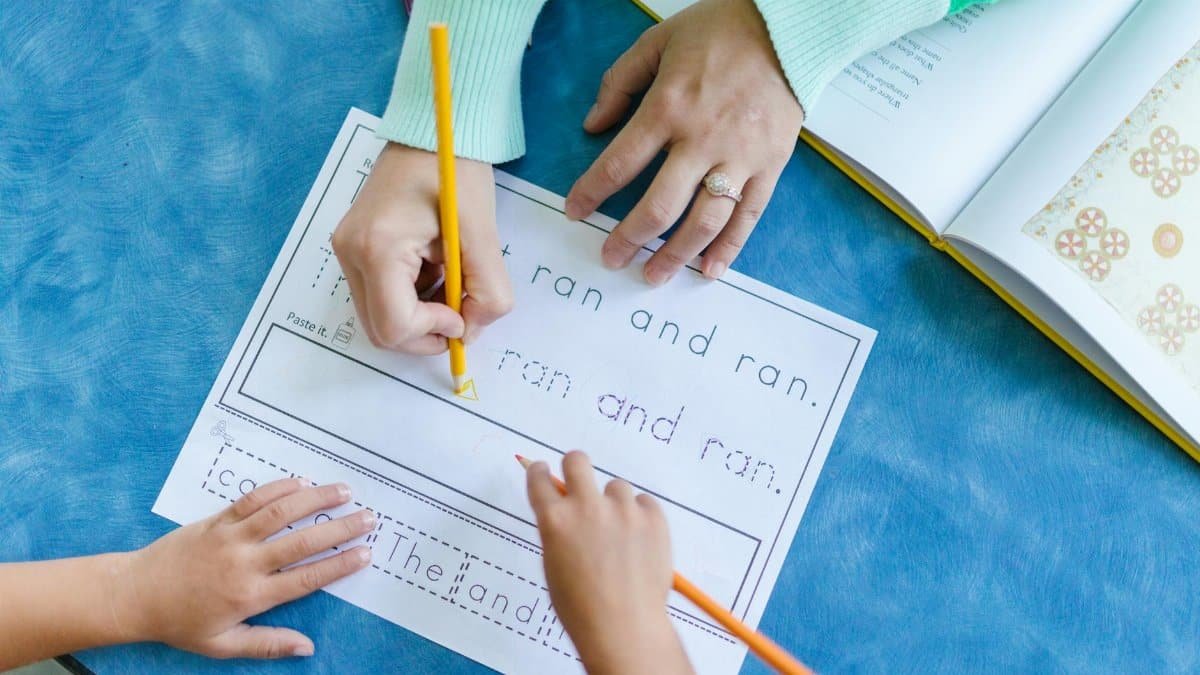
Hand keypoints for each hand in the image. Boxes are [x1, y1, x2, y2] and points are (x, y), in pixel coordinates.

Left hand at [120, 478, 374, 658]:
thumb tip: (307, 648)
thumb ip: (267, 643)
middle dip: (340, 528)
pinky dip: (279, 488)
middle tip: (368, 518)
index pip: (306, 578)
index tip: (365, 554)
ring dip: (316, 498)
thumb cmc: (181, 623)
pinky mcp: (217, 519)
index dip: (339, 565)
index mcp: (251, 595)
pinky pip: (253, 499)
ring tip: (344, 491)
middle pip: (302, 541)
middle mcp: (245, 562)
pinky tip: (301, 482)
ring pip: (281, 512)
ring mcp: (231, 536)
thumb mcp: (223, 645)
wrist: (134, 594)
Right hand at [332, 142, 512, 352]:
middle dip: (425, 332)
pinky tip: (433, 268)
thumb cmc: (455, 170)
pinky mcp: (355, 248)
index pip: (395, 326)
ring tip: (448, 277)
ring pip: (380, 317)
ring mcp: (348, 250)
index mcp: (378, 247)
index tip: (463, 312)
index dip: (434, 331)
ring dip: (420, 315)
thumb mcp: (482, 234)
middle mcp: (351, 253)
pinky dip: (410, 298)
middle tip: (461, 311)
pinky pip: (380, 294)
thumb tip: (473, 332)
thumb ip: (487, 291)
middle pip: (381, 331)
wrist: (430, 130)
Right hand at [526, 452, 691, 673]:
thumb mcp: (554, 566)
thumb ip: (558, 532)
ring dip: (614, 504)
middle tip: (579, 480)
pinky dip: (640, 516)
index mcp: (555, 521)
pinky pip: (644, 503)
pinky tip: (638, 542)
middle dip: (574, 466)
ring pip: (616, 487)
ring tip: (619, 536)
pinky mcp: (653, 518)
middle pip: (576, 461)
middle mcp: (587, 507)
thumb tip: (564, 513)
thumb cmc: (582, 607)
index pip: (539, 479)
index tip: (543, 470)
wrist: (623, 627)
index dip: (540, 472)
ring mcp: (622, 510)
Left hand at [566, 0, 802, 284]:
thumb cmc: (719, 32)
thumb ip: (618, 82)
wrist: (787, 30)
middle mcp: (702, 139)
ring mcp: (739, 158)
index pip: (620, 162)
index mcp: (668, 107)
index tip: (574, 211)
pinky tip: (707, 271)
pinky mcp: (770, 167)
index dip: (592, 192)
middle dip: (629, 238)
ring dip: (674, 255)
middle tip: (611, 258)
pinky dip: (728, 249)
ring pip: (703, 221)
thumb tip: (591, 125)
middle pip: (659, 206)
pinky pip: (747, 217)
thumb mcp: (657, 41)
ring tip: (652, 275)